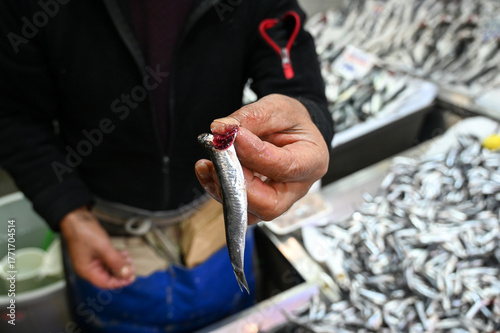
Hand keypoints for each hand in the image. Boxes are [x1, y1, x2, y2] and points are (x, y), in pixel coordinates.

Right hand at [60, 206, 134, 288]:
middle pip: (108, 276)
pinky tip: (123, 253)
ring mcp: (91, 260)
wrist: (75, 217)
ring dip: (119, 264)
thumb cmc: (84, 232)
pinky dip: (116, 257)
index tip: (131, 278)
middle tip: (132, 267)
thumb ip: (116, 262)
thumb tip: (126, 273)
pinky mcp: (94, 252)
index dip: (120, 282)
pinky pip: (107, 259)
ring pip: (109, 267)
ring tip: (128, 258)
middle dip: (121, 272)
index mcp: (87, 270)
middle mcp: (88, 267)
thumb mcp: (104, 248)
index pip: (105, 283)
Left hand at [195, 94, 328, 223]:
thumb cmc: (289, 120)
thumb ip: (251, 117)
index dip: (255, 155)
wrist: (288, 130)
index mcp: (312, 161)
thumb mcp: (277, 107)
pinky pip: (236, 207)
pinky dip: (217, 189)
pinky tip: (207, 169)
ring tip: (210, 162)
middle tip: (219, 159)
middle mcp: (297, 188)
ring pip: (250, 211)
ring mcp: (277, 200)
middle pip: (269, 204)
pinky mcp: (257, 203)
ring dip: (224, 189)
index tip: (233, 136)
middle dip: (239, 184)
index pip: (285, 167)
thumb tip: (221, 129)